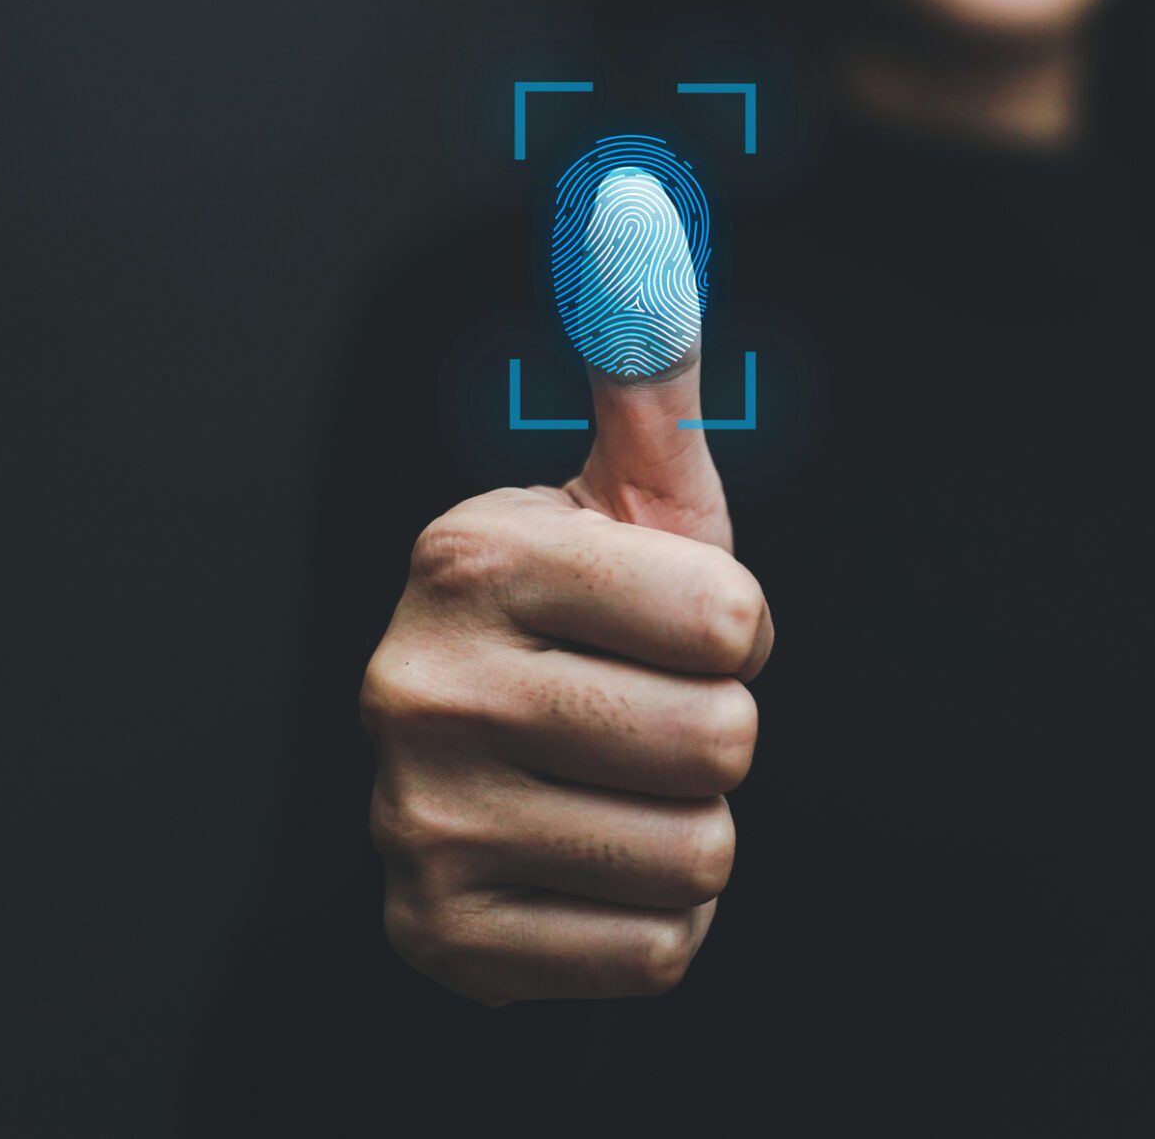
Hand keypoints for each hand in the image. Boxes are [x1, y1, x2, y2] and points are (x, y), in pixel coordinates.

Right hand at [360, 347, 770, 1004]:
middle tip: (642, 711)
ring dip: (688, 827)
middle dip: (713, 732)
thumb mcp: (622, 497)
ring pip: (698, 854)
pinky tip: (592, 861)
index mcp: (471, 556)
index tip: (668, 626)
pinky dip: (651, 918)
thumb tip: (634, 203)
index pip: (736, 622)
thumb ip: (646, 365)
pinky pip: (656, 950)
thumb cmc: (583, 621)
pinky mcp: (445, 936)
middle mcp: (420, 686)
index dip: (732, 630)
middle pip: (722, 743)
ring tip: (618, 784)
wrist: (478, 785)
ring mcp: (419, 823)